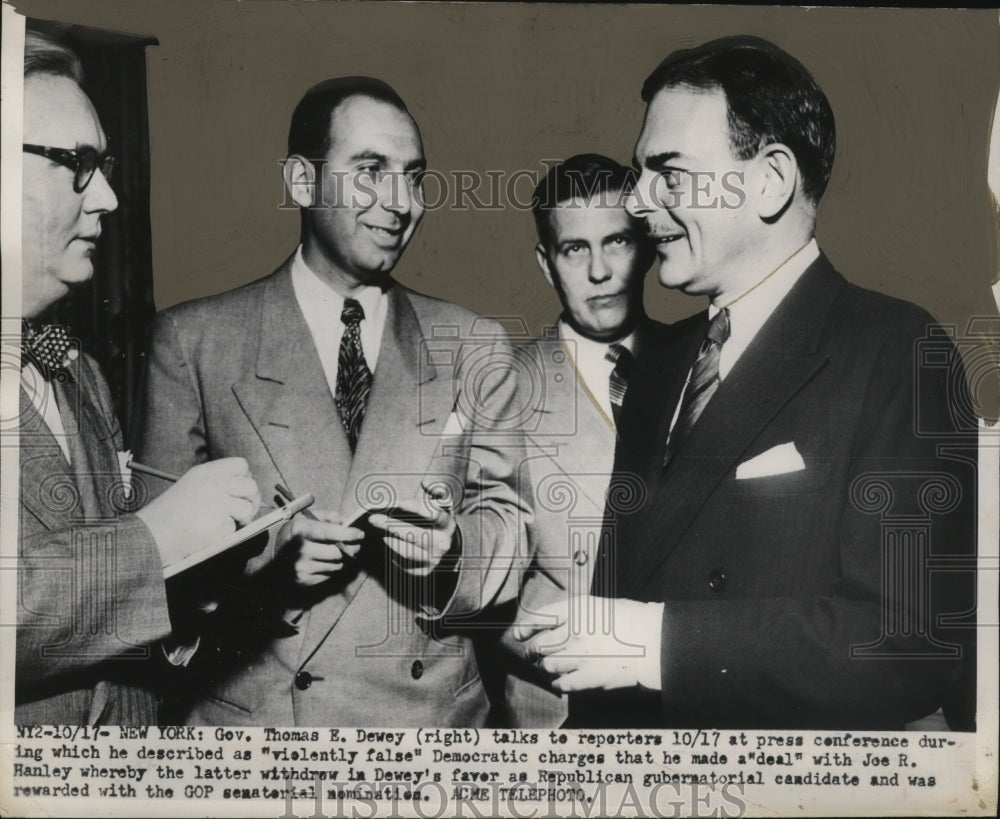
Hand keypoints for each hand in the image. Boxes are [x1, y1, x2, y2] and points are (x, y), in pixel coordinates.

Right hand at [138, 457, 260, 567]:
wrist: (151, 536)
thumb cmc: (169, 514)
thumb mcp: (191, 486)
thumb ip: (216, 482)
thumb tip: (245, 490)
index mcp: (205, 472)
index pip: (241, 465)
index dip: (244, 478)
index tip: (239, 490)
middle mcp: (214, 484)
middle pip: (251, 486)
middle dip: (251, 500)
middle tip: (241, 512)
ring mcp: (218, 504)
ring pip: (248, 508)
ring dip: (242, 519)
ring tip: (225, 523)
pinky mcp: (221, 525)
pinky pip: (236, 528)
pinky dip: (227, 534)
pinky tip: (210, 534)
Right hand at [275, 510, 364, 587]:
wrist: (275, 558)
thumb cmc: (296, 535)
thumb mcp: (306, 519)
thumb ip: (326, 516)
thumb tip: (345, 521)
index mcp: (300, 530)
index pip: (327, 532)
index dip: (347, 533)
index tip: (359, 534)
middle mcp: (299, 550)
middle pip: (336, 552)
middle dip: (351, 548)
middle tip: (356, 545)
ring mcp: (301, 567)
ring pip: (336, 565)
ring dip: (343, 559)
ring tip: (341, 552)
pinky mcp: (304, 580)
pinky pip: (330, 574)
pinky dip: (334, 568)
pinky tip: (329, 561)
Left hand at [367, 497, 456, 576]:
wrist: (449, 545)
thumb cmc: (439, 520)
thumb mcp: (444, 504)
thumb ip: (437, 490)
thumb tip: (425, 482)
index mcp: (447, 523)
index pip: (433, 515)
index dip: (417, 508)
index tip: (399, 502)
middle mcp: (443, 542)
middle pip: (414, 534)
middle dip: (391, 526)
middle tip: (372, 519)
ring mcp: (434, 558)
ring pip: (408, 552)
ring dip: (391, 543)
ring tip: (379, 534)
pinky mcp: (426, 570)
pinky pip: (406, 566)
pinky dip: (395, 557)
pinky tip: (388, 547)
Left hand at [512, 597, 661, 691]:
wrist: (654, 640)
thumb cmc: (629, 620)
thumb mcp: (597, 606)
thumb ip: (572, 615)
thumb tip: (548, 626)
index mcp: (576, 610)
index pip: (538, 619)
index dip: (524, 629)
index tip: (519, 636)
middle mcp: (574, 631)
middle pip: (539, 646)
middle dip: (531, 652)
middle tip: (531, 655)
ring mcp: (580, 656)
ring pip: (548, 665)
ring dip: (546, 667)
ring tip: (550, 667)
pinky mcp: (588, 677)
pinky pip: (561, 683)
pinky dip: (558, 683)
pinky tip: (561, 682)